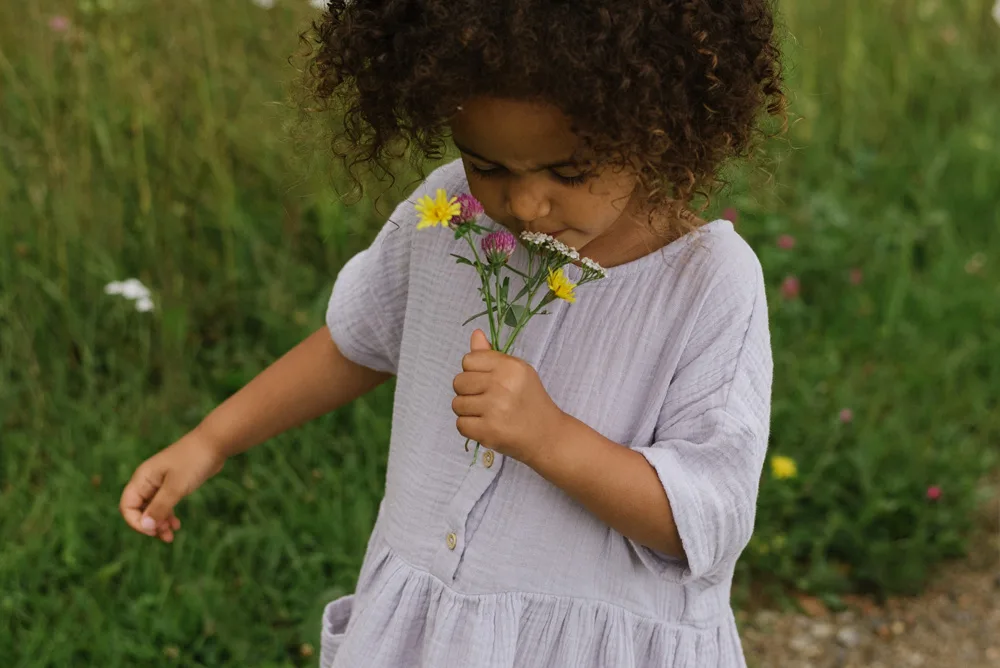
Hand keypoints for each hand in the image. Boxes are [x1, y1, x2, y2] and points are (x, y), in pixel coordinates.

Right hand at [119, 431, 225, 542]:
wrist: (214, 443)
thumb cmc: (193, 462)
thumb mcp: (176, 487)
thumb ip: (160, 507)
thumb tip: (145, 526)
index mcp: (142, 479)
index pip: (127, 506)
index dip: (136, 522)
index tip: (153, 531)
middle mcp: (147, 481)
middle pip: (139, 509)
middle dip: (149, 525)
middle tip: (166, 537)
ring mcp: (160, 482)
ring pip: (152, 509)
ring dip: (159, 523)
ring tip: (171, 536)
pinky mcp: (173, 484)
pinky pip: (164, 504)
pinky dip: (168, 515)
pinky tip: (176, 525)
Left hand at [452, 329, 566, 462]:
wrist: (546, 434)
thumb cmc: (530, 400)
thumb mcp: (517, 372)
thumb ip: (491, 355)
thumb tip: (475, 334)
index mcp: (510, 366)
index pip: (468, 360)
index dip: (474, 371)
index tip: (488, 381)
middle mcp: (502, 385)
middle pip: (458, 381)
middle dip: (468, 391)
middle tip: (487, 399)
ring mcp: (494, 409)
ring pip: (457, 404)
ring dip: (468, 410)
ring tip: (487, 413)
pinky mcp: (488, 431)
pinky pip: (460, 424)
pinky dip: (470, 427)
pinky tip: (486, 425)